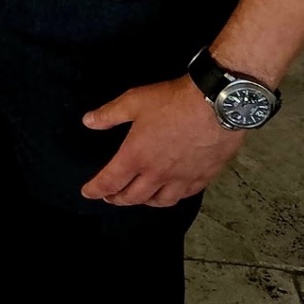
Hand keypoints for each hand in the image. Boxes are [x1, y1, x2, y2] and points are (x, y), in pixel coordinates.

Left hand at [80, 75, 244, 206]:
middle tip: (110, 197)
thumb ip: (109, 114)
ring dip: (145, 202)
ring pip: (160, 201)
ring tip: (139, 198)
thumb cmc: (173, 102)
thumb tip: (88, 121)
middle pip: (133, 197)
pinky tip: (171, 192)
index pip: (110, 182)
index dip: (96, 190)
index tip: (88, 193)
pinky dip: (172, 197)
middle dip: (117, 199)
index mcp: (136, 157)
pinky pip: (185, 195)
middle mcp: (157, 173)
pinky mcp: (203, 177)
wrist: (216, 105)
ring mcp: (182, 178)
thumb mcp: (133, 101)